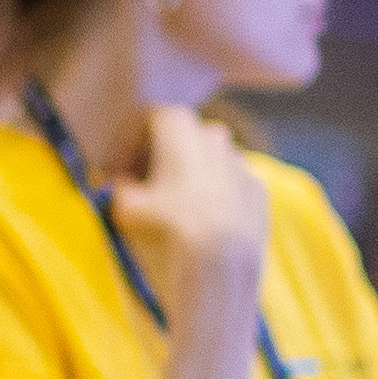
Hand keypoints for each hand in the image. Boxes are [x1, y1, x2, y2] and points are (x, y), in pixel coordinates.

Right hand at [105, 106, 270, 326]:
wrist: (219, 256)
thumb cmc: (166, 224)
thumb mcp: (126, 206)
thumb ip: (120, 189)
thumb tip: (119, 186)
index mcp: (179, 127)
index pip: (152, 121)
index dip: (135, 145)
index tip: (124, 170)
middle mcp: (213, 135)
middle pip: (186, 137)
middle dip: (169, 155)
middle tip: (151, 185)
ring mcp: (240, 161)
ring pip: (213, 161)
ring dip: (196, 176)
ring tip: (179, 208)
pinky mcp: (257, 188)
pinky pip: (233, 187)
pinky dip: (220, 198)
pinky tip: (206, 224)